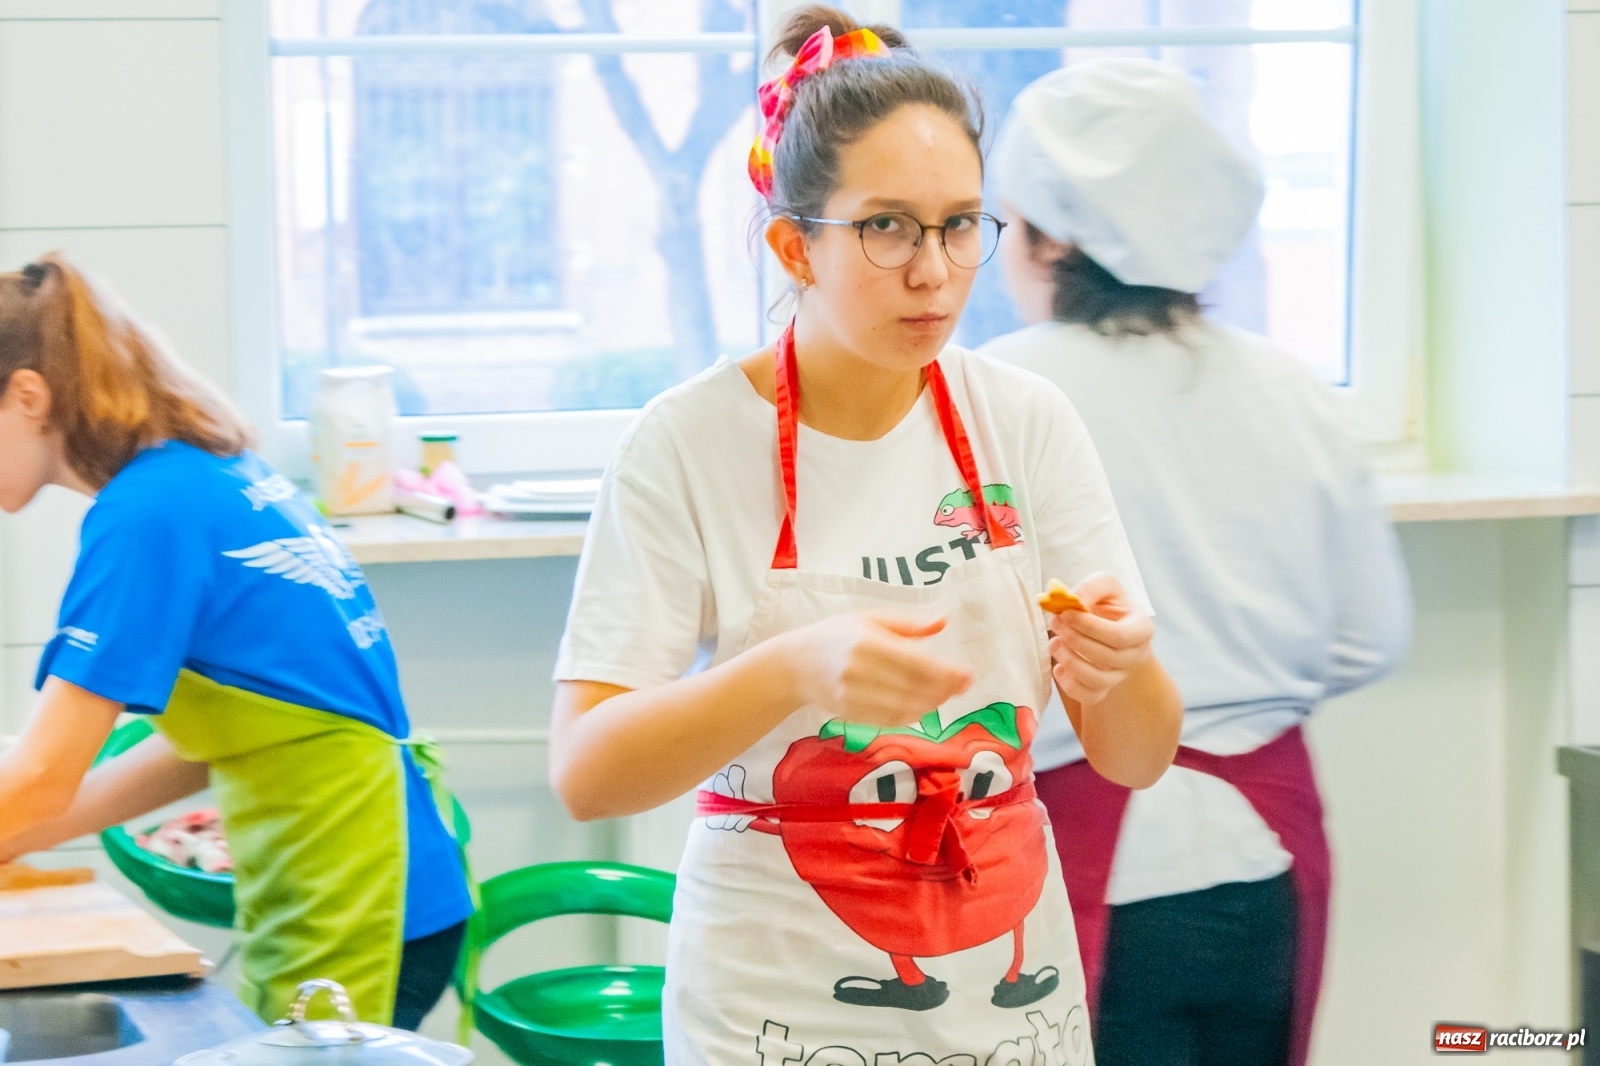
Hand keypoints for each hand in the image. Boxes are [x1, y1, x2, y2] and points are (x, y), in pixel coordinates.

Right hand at [787, 610, 972, 727]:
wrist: (795, 664)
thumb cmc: (836, 635)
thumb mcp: (869, 618)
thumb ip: (907, 623)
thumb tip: (943, 622)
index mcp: (866, 641)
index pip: (914, 661)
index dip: (945, 671)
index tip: (967, 675)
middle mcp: (858, 670)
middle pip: (912, 686)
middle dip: (943, 689)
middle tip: (962, 686)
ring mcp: (852, 695)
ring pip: (903, 707)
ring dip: (930, 704)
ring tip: (944, 695)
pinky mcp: (849, 714)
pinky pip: (889, 719)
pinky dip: (911, 715)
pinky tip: (923, 706)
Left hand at [1048, 572, 1153, 706]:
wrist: (1106, 626)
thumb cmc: (1106, 603)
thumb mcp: (1103, 586)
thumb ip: (1090, 588)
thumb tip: (1073, 601)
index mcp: (1141, 628)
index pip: (1120, 636)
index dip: (1089, 627)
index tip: (1066, 613)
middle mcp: (1136, 655)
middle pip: (1107, 658)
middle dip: (1075, 640)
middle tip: (1056, 623)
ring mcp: (1120, 675)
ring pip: (1097, 680)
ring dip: (1070, 661)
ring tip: (1055, 643)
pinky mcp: (1104, 689)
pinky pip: (1089, 697)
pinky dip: (1070, 684)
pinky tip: (1059, 667)